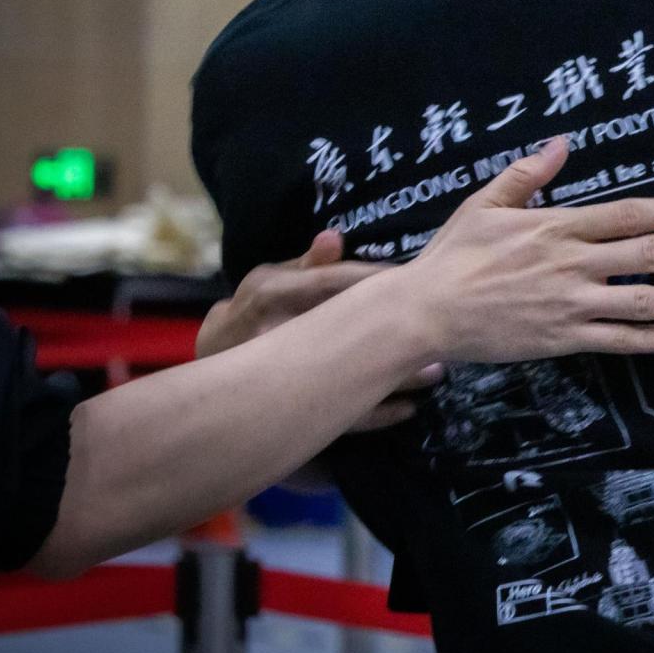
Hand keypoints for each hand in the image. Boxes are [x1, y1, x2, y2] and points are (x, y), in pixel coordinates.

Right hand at [201, 231, 422, 430]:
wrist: (213, 361)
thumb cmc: (256, 311)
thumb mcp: (275, 279)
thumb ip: (310, 262)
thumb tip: (334, 237)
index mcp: (272, 291)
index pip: (332, 281)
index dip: (377, 281)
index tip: (417, 282)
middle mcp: (273, 330)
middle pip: (342, 329)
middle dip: (393, 331)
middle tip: (439, 331)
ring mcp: (278, 372)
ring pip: (342, 376)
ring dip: (392, 377)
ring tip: (435, 372)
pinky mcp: (289, 406)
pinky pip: (336, 415)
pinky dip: (374, 413)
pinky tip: (408, 407)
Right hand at [396, 137, 653, 364]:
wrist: (425, 312)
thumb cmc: (454, 255)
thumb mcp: (485, 203)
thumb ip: (527, 175)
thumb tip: (562, 143)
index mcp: (556, 226)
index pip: (626, 215)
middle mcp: (571, 264)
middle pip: (646, 256)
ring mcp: (569, 304)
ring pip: (640, 301)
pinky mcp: (561, 338)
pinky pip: (614, 339)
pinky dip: (648, 339)